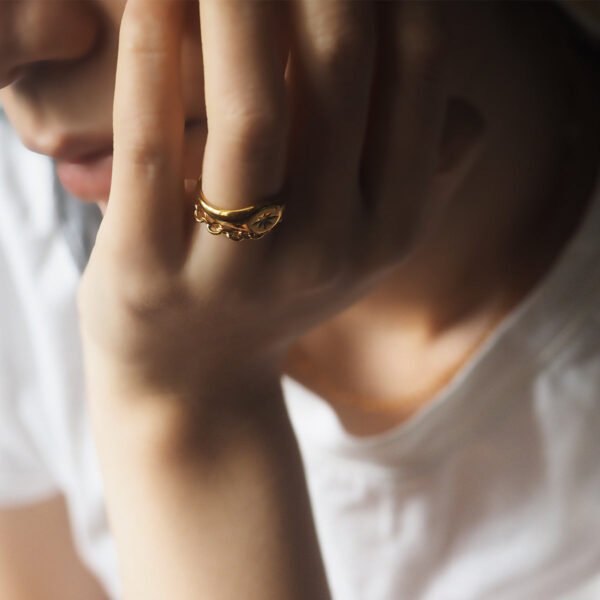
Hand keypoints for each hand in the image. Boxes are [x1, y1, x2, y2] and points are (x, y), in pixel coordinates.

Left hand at [79, 0, 446, 403]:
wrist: (193, 383)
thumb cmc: (275, 293)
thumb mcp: (362, 249)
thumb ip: (420, 178)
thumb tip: (463, 112)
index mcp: (392, 227)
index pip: (417, 70)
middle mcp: (331, 248)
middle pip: (337, 71)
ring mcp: (240, 267)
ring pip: (251, 106)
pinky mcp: (150, 272)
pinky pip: (153, 146)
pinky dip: (150, 55)